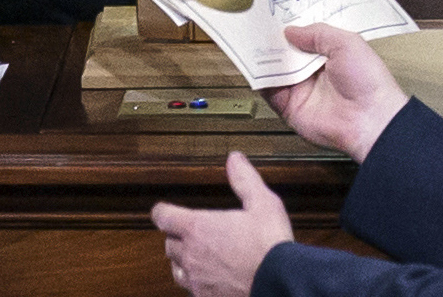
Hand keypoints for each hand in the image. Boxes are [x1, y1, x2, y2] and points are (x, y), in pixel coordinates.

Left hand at [152, 152, 293, 295]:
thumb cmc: (271, 247)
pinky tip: (212, 280)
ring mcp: (197, 281)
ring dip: (183, 262)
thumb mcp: (263, 204)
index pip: (161, 216)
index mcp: (197, 228)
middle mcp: (191, 255)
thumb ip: (245, 180)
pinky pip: (192, 291)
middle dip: (177, 238)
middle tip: (191, 234)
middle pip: (168, 244)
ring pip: (176, 270)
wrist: (280, 286)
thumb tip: (234, 159)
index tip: (166, 210)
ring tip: (198, 258)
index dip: (163, 211)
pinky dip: (197, 284)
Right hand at [263, 23, 408, 162]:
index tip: (274, 13)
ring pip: (274, 70)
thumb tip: (290, 30)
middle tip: (256, 24)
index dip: (290, 26)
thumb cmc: (368, 82)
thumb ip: (318, 33)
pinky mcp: (290, 107)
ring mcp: (300, 89)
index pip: (304, 37)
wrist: (370, 120)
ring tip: (250, 40)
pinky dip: (259, 79)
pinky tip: (254, 65)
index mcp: (329, 55)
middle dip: (272, 40)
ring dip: (263, 57)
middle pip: (285, 52)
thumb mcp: (347, 43)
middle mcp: (313, 72)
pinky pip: (269, 92)